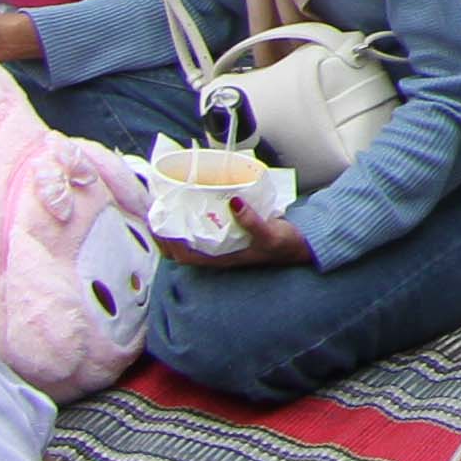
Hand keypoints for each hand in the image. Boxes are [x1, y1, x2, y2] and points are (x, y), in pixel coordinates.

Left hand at [160, 196, 314, 271]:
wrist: (303, 247)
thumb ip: (252, 220)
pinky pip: (203, 231)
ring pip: (189, 241)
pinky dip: (192, 221)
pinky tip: (192, 207)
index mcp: (222, 258)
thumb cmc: (286, 244)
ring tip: (168, 208)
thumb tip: (233, 202)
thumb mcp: (270, 233)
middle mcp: (218, 254)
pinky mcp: (230, 236)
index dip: (167, 242)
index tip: (158, 223)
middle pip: (180, 250)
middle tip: (157, 212)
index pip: (183, 255)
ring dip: (175, 228)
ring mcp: (222, 246)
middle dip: (164, 235)